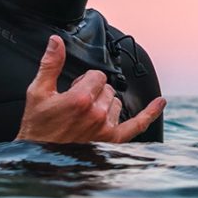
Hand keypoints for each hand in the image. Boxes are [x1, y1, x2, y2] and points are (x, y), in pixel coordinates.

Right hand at [15, 36, 167, 143]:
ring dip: (105, 105)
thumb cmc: (37, 127)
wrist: (39, 156)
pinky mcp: (112, 141)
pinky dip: (150, 113)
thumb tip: (56, 41)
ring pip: (117, 104)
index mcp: (80, 99)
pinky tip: (160, 102)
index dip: (84, 80)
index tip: (73, 89)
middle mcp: (96, 113)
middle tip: (76, 105)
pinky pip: (137, 125)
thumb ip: (50, 65)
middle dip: (94, 92)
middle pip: (107, 89)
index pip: (96, 76)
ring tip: (86, 115)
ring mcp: (106, 128)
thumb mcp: (38, 92)